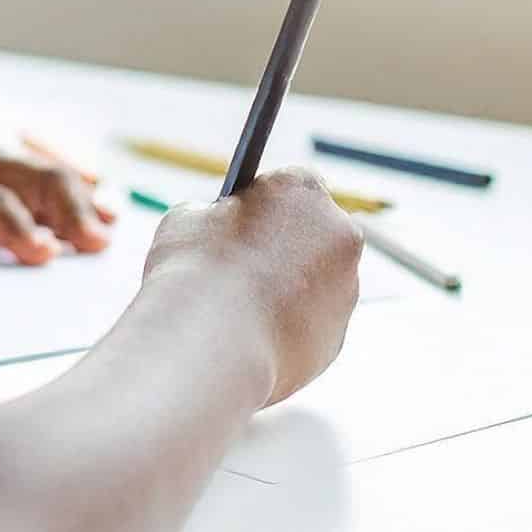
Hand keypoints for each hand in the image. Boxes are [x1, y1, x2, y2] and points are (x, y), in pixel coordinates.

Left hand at [0, 86, 114, 268]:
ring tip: (111, 232)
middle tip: (98, 245)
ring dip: (78, 201)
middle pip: (34, 177)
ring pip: (44, 173)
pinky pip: (36, 175)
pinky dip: (68, 194)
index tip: (42, 253)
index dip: (15, 226)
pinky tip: (101, 211)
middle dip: (69, 209)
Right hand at [141, 167, 360, 406]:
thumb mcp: (186, 221)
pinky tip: (252, 336)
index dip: (261, 205)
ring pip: (316, 283)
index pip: (289, 186)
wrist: (210, 346)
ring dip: (289, 291)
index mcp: (303, 189)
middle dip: (283, 247)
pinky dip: (288, 329)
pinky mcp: (337, 337)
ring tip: (242, 309)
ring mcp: (345, 288)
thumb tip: (215, 226)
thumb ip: (212, 216)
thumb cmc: (195, 274)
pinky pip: (311, 326)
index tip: (242, 222)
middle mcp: (338, 233)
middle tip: (241, 266)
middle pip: (312, 233)